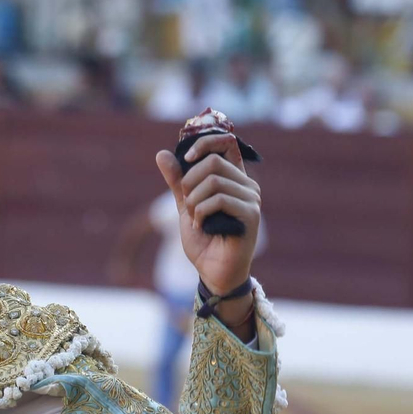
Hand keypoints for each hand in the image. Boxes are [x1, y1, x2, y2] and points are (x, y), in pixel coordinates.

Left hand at [154, 132, 260, 296]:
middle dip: (189, 182)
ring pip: (213, 181)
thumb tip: (161, 153)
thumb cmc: (203, 238)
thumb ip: (177, 181)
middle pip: (213, 162)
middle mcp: (247, 185)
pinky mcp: (250, 214)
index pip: (227, 142)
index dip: (205, 143)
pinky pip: (218, 199)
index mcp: (234, 178)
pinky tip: (201, 226)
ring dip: (193, 201)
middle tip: (188, 203)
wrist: (212, 271)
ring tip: (194, 218)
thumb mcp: (185, 205)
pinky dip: (200, 212)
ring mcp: (252, 199)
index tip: (186, 157)